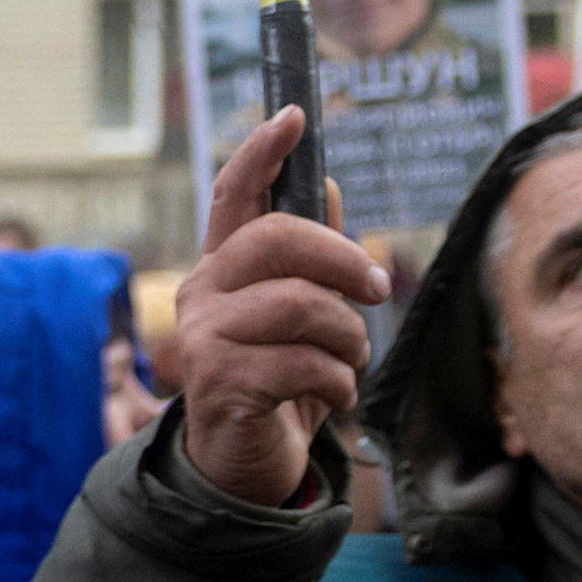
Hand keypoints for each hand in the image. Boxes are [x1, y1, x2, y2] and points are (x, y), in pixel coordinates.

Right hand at [165, 107, 387, 511]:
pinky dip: (340, 382)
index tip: (293, 115)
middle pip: (278, 240)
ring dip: (350, 338)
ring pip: (302, 305)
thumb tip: (330, 185)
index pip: (234, 196)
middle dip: (345, 261)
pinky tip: (332, 397)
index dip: (262, 153)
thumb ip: (312, 257)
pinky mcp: (222, 383)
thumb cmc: (278, 382)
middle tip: (377, 290)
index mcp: (224, 268)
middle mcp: (203, 293)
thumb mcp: (303, 318)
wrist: (244, 466)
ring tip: (349, 362)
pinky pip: (307, 363)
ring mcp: (206, 338)